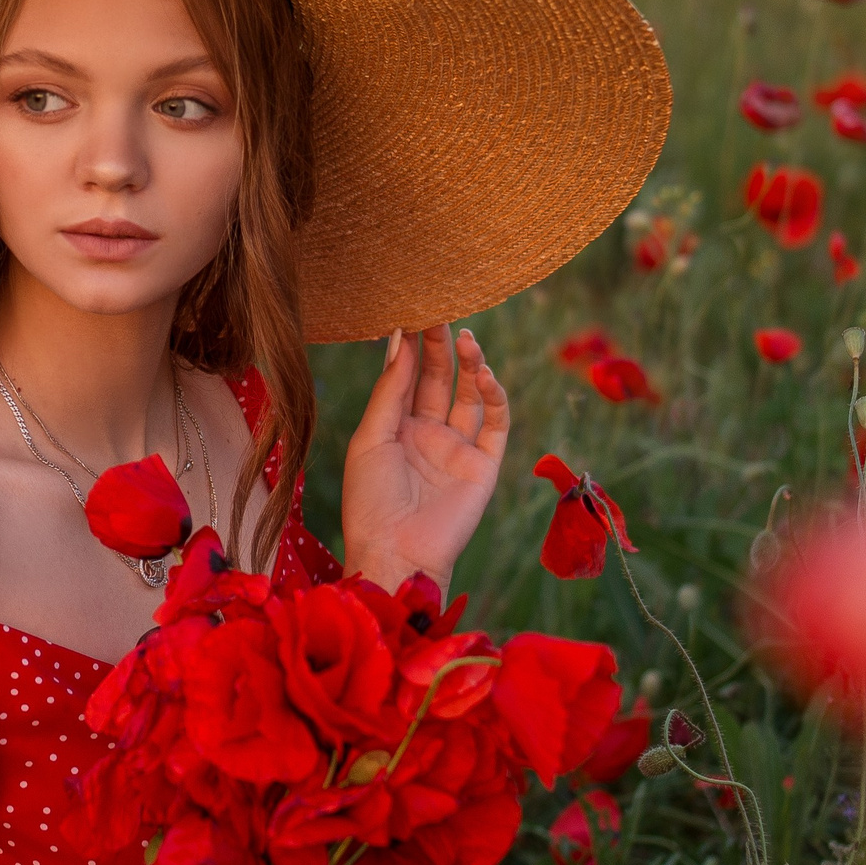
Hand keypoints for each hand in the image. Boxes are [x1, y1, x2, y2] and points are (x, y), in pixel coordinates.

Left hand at [342, 323, 509, 595]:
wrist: (394, 554)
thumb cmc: (370, 501)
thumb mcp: (371, 438)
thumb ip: (390, 391)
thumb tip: (401, 341)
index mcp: (396, 429)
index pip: (409, 377)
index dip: (413, 347)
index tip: (413, 311)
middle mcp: (428, 434)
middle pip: (440, 379)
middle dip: (440, 346)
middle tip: (440, 310)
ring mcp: (458, 449)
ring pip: (471, 396)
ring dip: (471, 365)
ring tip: (465, 337)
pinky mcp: (484, 466)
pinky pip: (495, 424)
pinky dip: (494, 396)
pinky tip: (484, 372)